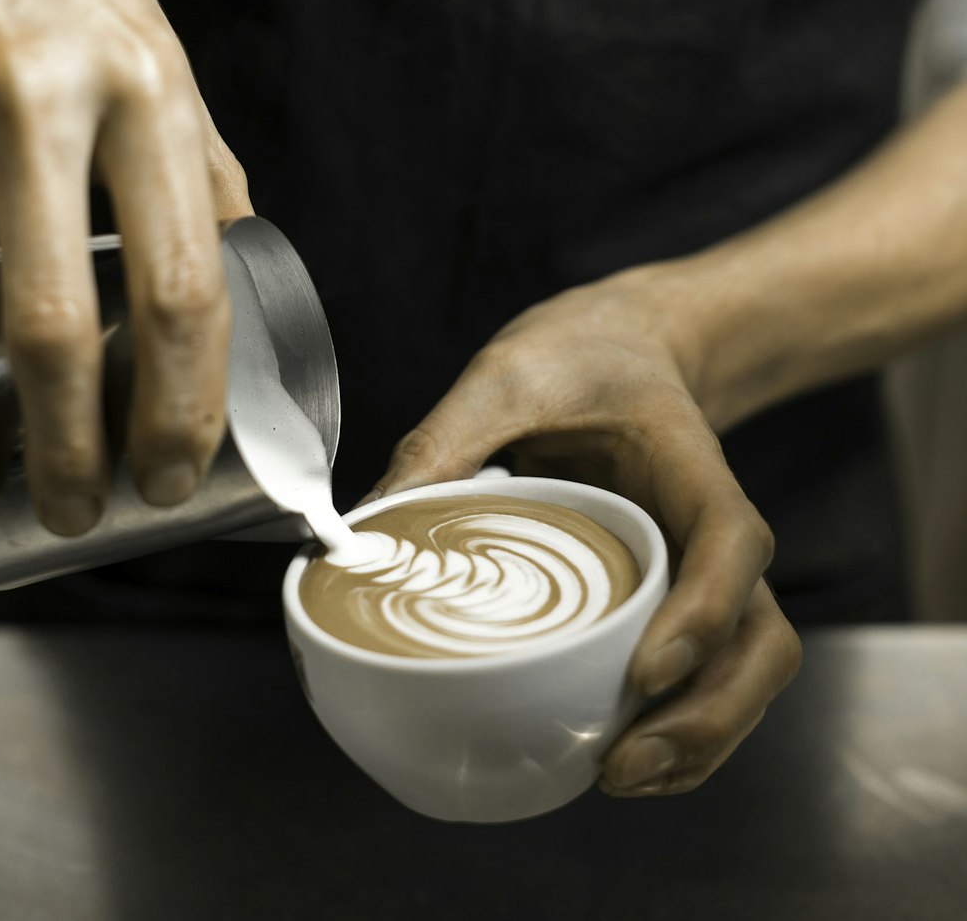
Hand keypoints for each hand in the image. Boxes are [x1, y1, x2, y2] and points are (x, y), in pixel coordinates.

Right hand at [0, 0, 252, 535]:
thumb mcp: (151, 40)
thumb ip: (188, 149)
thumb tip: (228, 243)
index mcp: (152, 88)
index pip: (187, 277)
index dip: (184, 395)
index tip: (175, 466)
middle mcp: (61, 99)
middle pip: (70, 317)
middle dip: (80, 442)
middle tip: (92, 513)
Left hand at [370, 268, 801, 795]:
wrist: (622, 344)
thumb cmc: (579, 357)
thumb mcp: (508, 376)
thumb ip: (446, 438)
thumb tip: (362, 528)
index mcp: (690, 467)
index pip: (731, 544)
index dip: (703, 615)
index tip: (644, 671)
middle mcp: (712, 533)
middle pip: (761, 639)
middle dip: (707, 716)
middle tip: (620, 763)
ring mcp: (703, 574)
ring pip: (748, 673)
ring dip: (701, 743)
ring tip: (616, 777)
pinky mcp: (676, 601)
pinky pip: (709, 681)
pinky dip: (682, 736)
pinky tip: (617, 760)